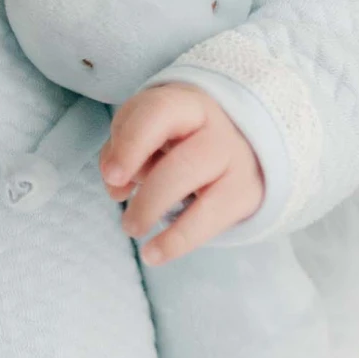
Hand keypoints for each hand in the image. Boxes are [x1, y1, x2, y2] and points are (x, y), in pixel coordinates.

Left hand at [99, 83, 262, 265]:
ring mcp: (236, 161)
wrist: (241, 140)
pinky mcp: (246, 193)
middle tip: (120, 208)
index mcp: (187, 104)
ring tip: (130, 228)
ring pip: (199, 186)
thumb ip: (124, 147)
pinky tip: (154, 253)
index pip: (159, 113)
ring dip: (156, 210)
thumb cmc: (179, 134)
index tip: (112, 176)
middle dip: (147, 192)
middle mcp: (218, 130)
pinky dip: (178, 240)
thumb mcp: (149, 128)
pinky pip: (212, 220)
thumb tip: (116, 185)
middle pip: (183, 161)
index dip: (131, 144)